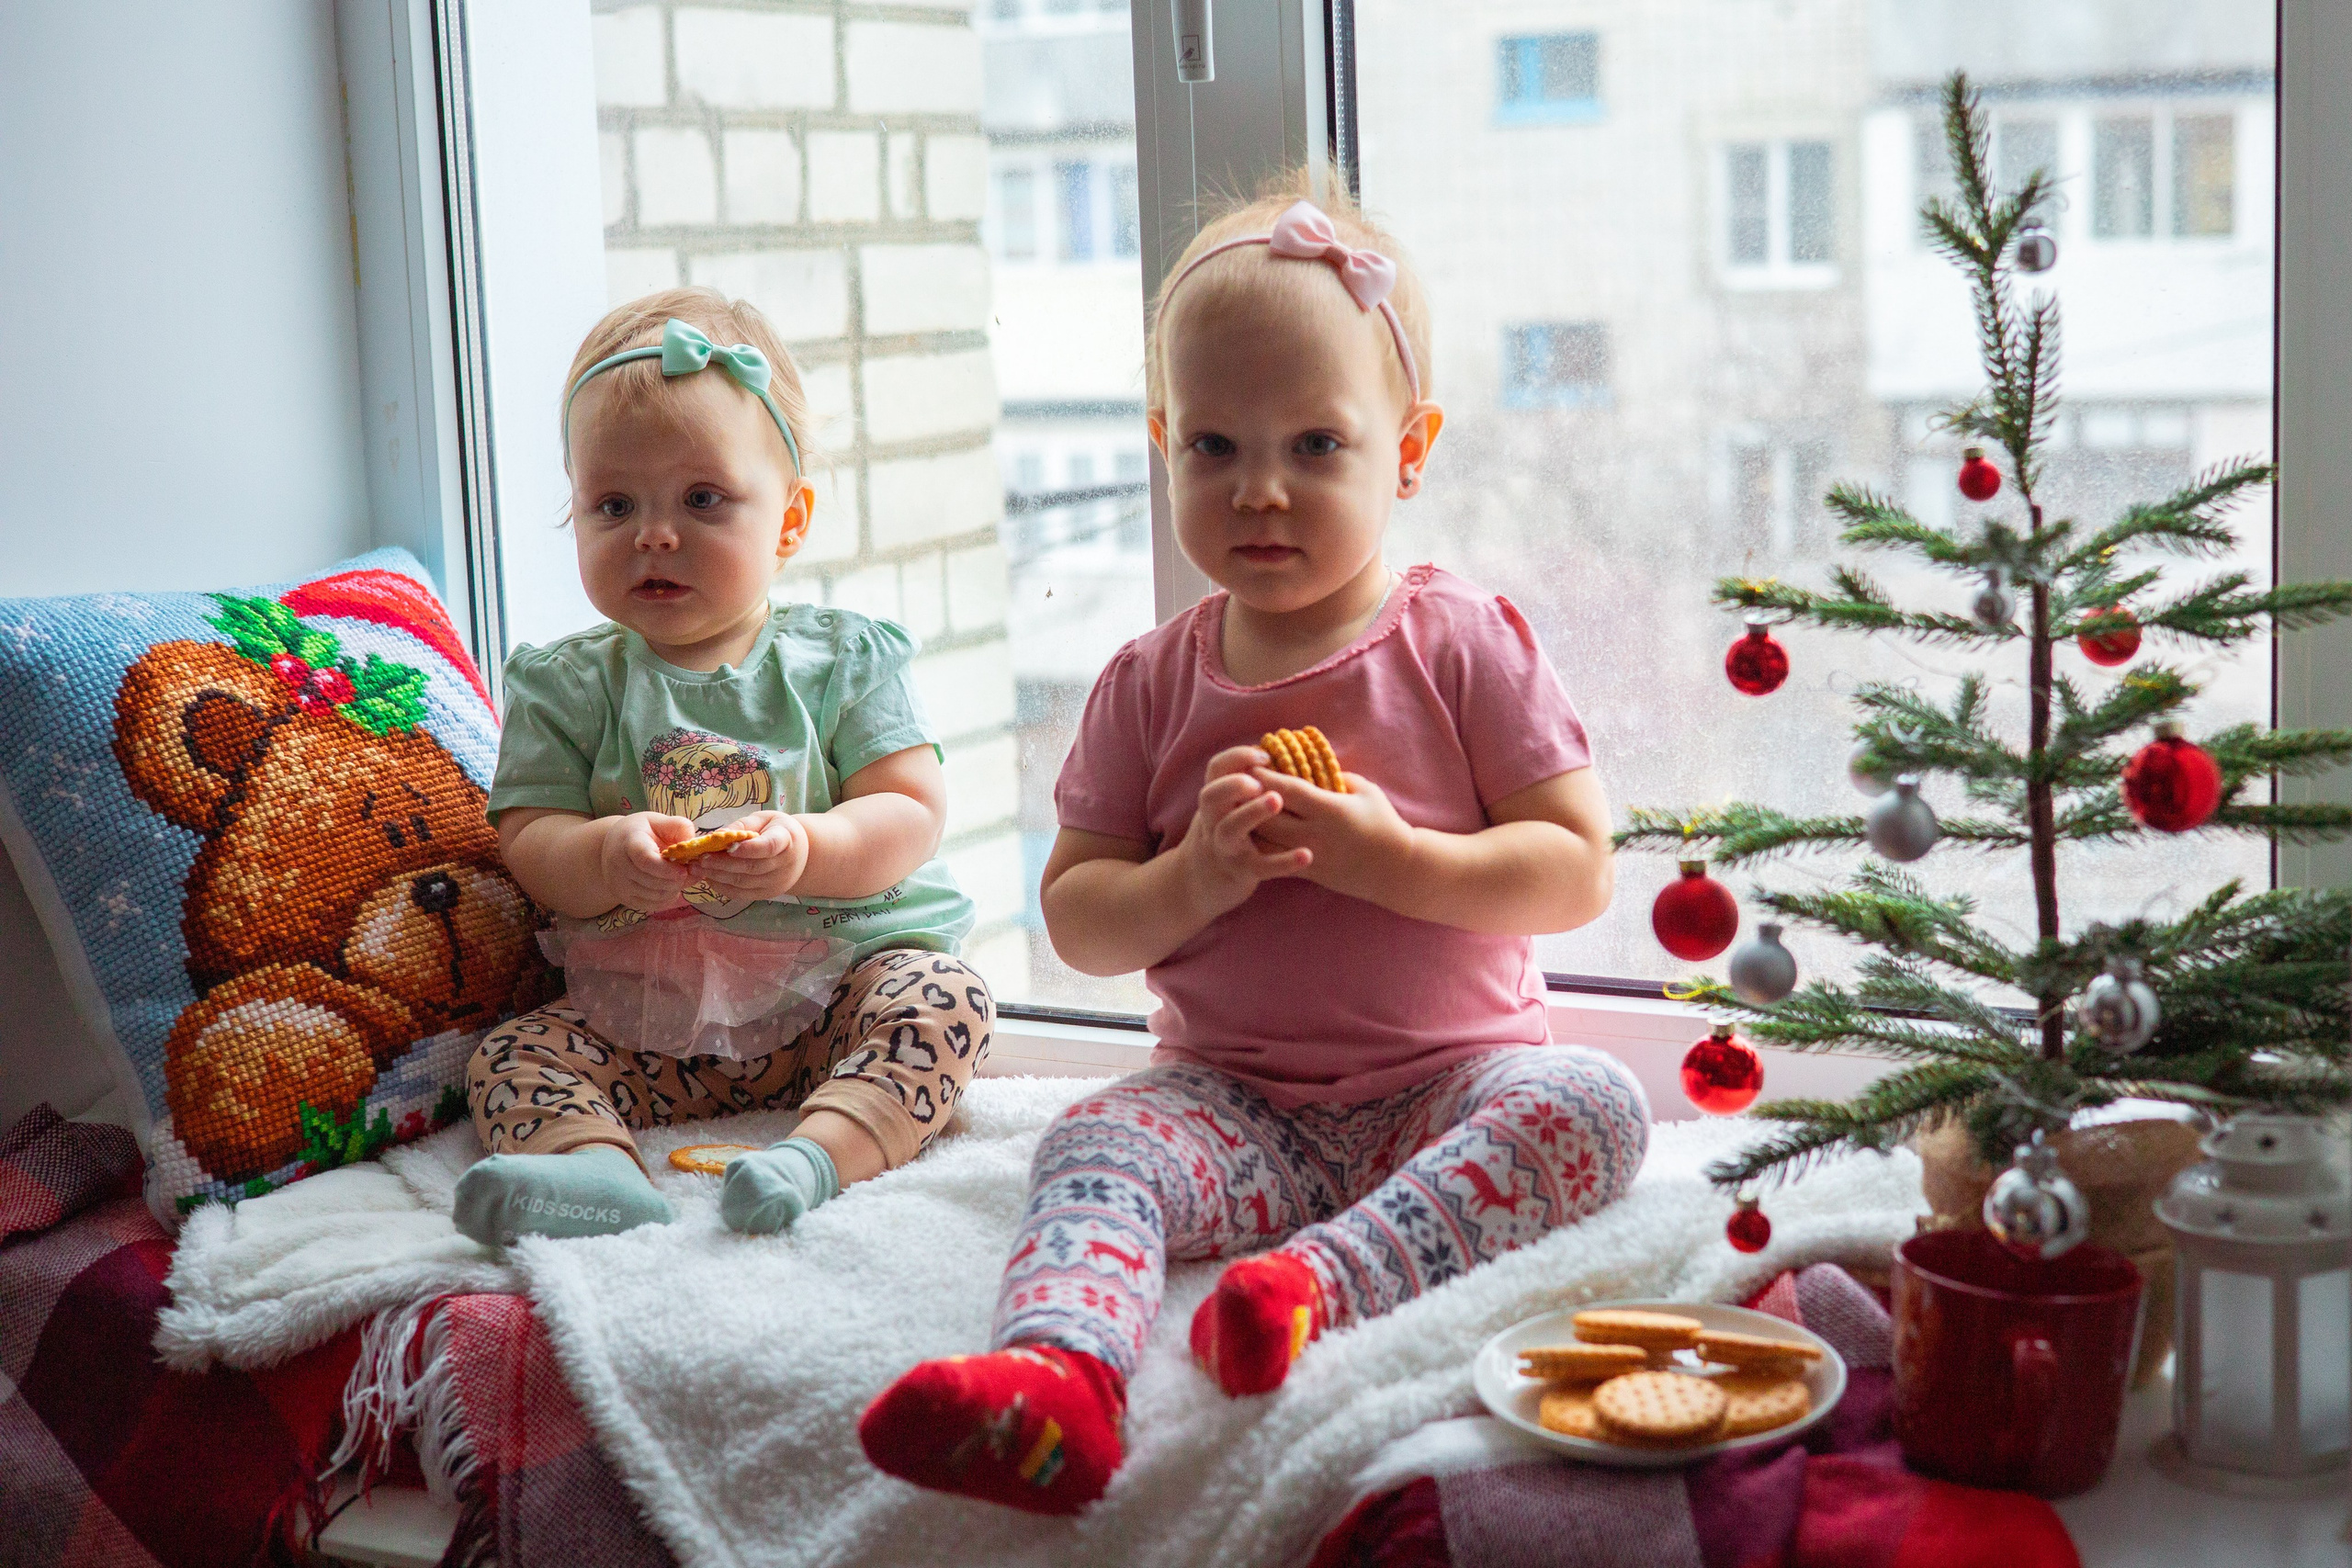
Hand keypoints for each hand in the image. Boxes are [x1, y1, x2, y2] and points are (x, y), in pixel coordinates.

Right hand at [598, 812, 696, 911]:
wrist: (616, 845)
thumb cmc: (642, 831)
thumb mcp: (659, 821)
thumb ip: (678, 827)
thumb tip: (692, 844)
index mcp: (629, 842)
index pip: (645, 860)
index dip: (667, 869)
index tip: (684, 870)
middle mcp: (619, 865)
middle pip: (653, 882)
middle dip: (677, 880)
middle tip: (690, 872)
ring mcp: (619, 884)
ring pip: (655, 896)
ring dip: (675, 889)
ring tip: (682, 877)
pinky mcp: (624, 898)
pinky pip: (652, 906)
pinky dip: (667, 899)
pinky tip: (672, 887)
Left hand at [687, 810, 810, 900]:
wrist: (800, 854)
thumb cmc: (777, 831)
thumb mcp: (763, 820)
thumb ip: (741, 827)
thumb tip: (716, 836)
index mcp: (787, 840)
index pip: (769, 847)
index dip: (749, 849)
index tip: (728, 847)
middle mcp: (784, 865)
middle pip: (752, 867)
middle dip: (723, 863)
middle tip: (699, 858)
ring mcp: (776, 883)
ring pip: (744, 883)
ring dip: (718, 876)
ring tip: (697, 868)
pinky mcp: (767, 894)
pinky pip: (741, 894)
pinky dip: (722, 887)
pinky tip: (708, 877)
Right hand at [1173, 745, 1311, 918]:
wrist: (1199, 880)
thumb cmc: (1227, 831)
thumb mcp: (1227, 805)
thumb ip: (1248, 782)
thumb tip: (1288, 751)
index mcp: (1215, 798)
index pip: (1216, 768)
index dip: (1237, 757)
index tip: (1265, 754)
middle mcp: (1213, 820)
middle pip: (1211, 796)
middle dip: (1234, 785)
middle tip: (1259, 780)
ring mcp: (1224, 846)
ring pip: (1230, 829)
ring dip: (1251, 812)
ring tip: (1277, 801)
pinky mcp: (1240, 872)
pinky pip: (1260, 867)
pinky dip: (1282, 862)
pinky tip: (1306, 854)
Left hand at [1247, 766, 1417, 904]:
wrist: (1396, 869)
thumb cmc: (1384, 823)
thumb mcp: (1366, 791)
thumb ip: (1336, 776)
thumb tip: (1309, 763)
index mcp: (1331, 810)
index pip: (1288, 790)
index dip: (1266, 776)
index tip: (1251, 762)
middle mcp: (1316, 834)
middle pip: (1269, 815)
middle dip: (1249, 798)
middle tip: (1235, 783)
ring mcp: (1310, 855)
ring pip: (1266, 840)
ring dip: (1249, 823)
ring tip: (1237, 807)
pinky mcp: (1308, 873)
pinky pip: (1273, 859)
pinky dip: (1259, 844)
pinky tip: (1251, 831)